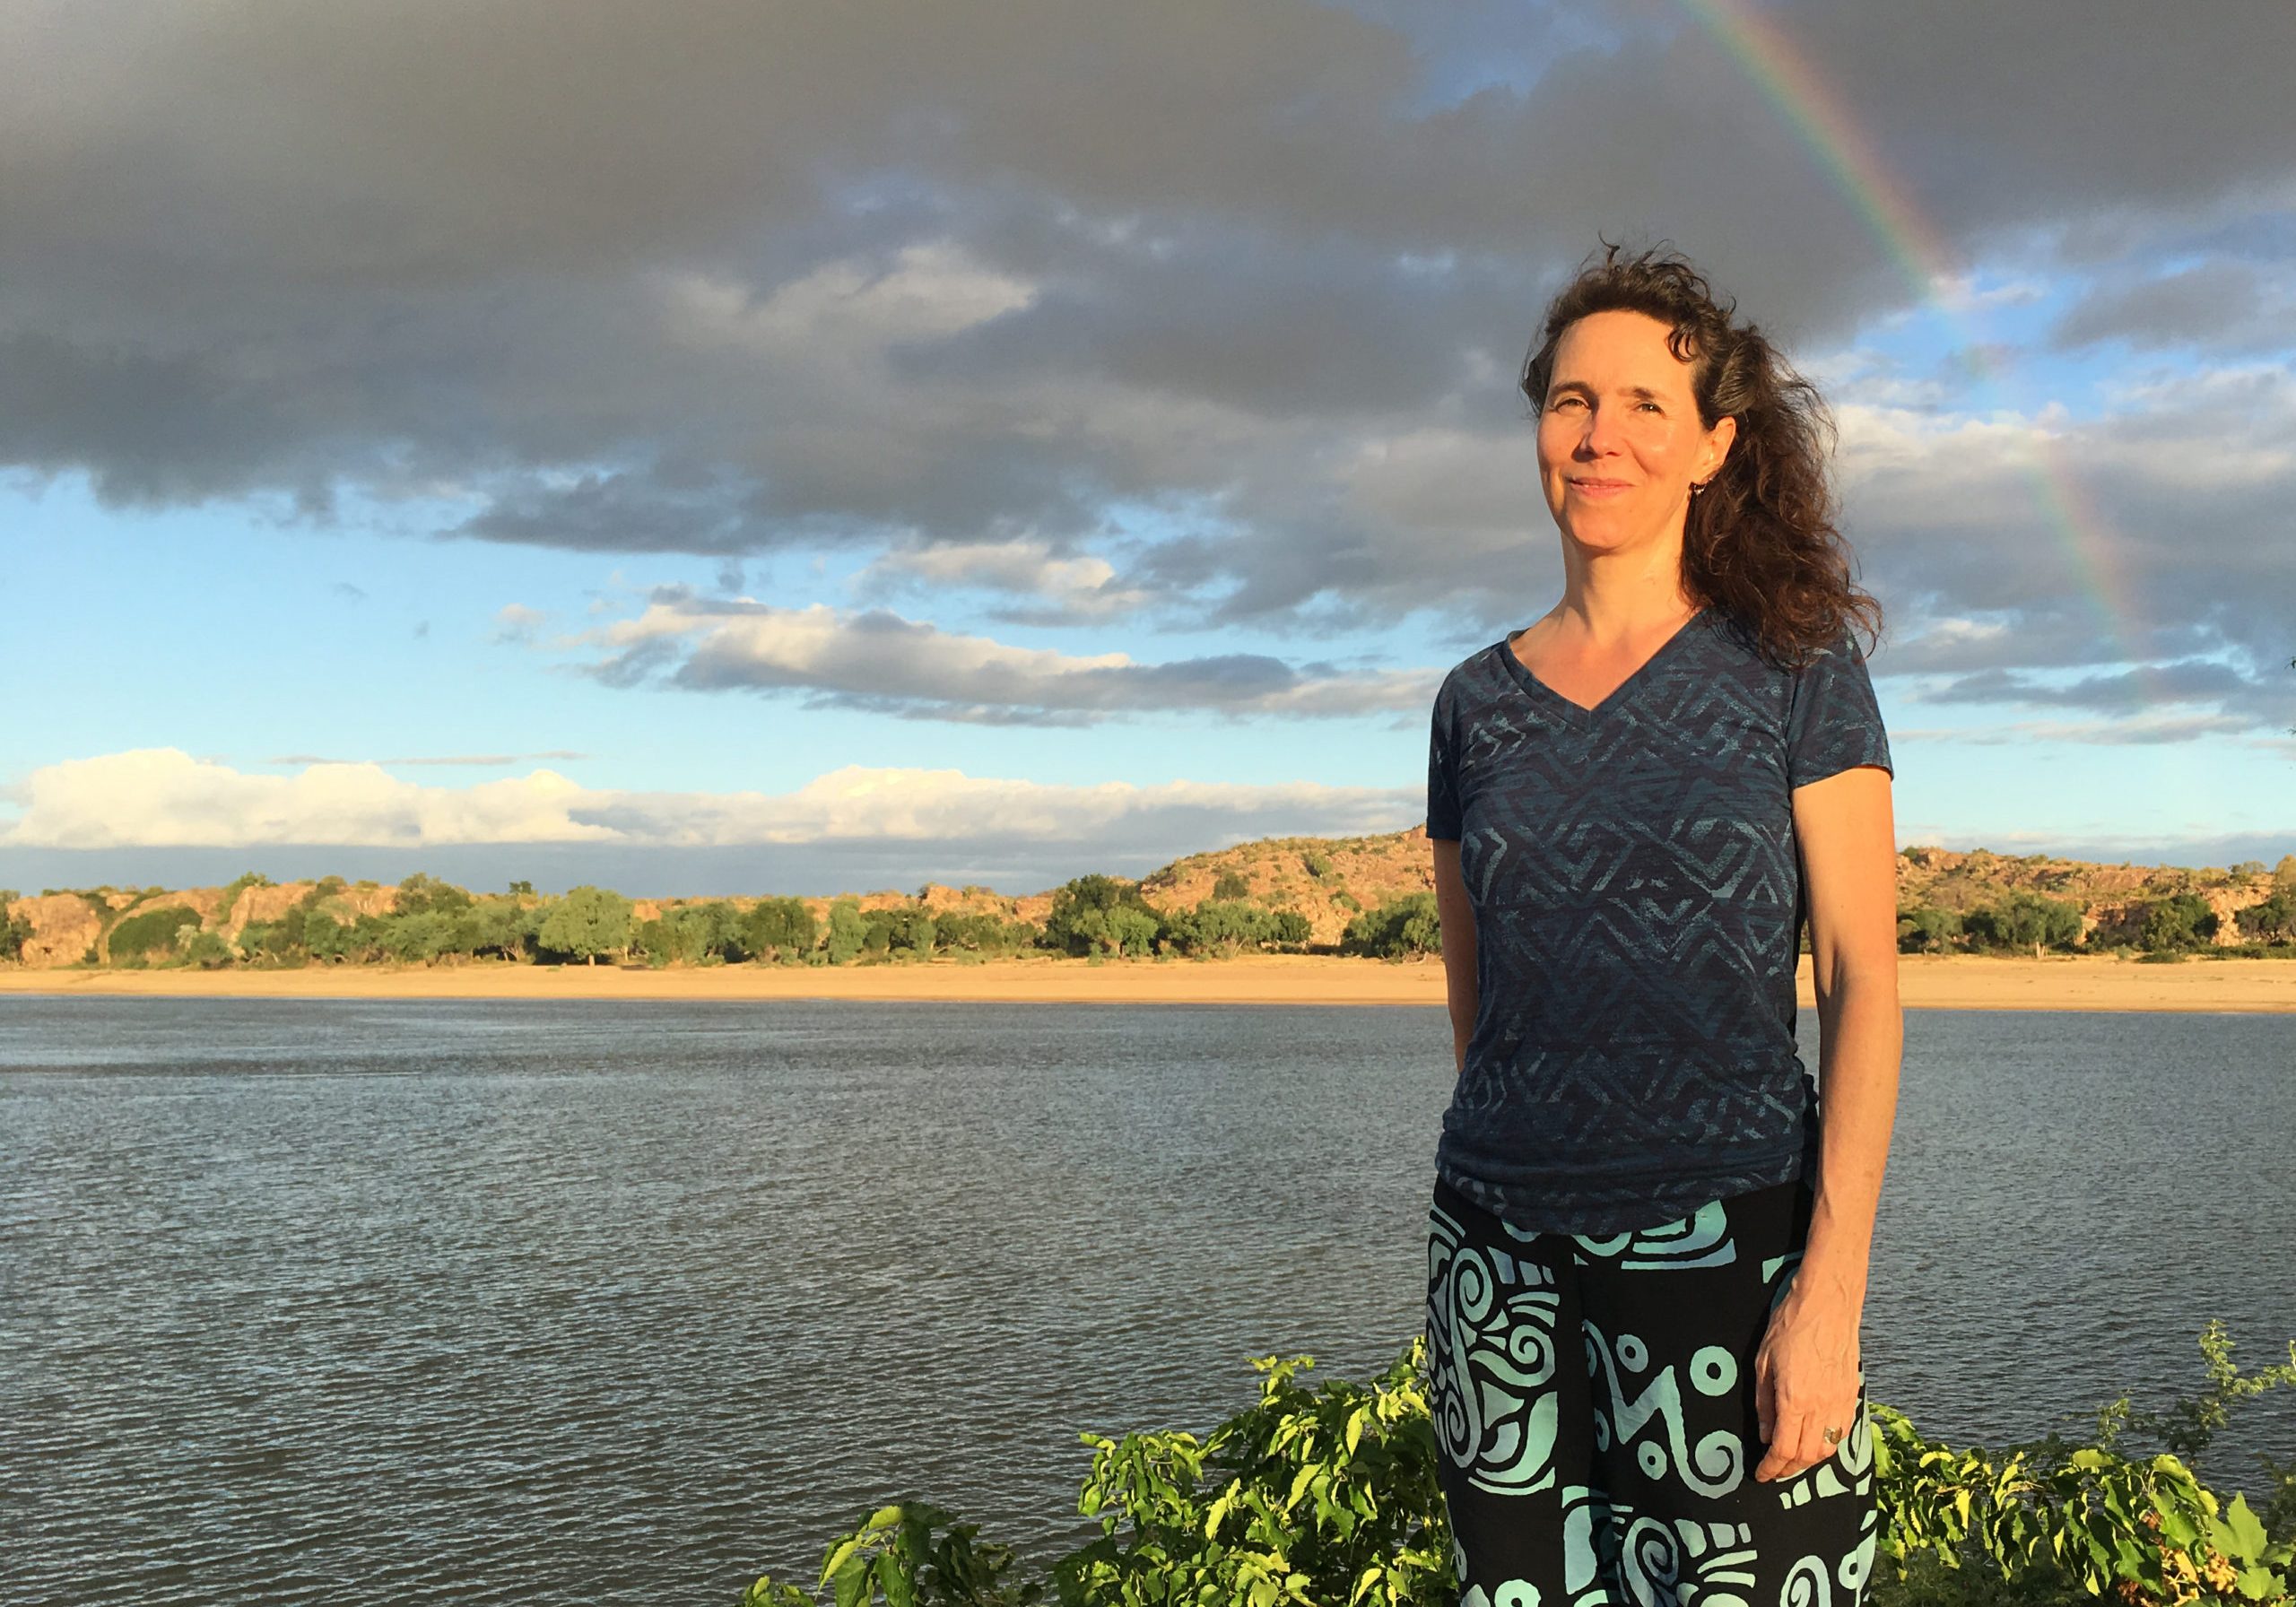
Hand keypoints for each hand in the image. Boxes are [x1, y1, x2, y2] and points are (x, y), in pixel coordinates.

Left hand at [1751, 1280, 1863, 1481]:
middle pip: (1808, 1456)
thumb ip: (1763, 1403)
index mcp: (1795, 1399)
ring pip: (1829, 1448)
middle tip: (1774, 1471)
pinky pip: (1842, 1431)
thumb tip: (1764, 1435)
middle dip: (1789, 1470)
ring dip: (1810, 1461)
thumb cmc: (1790, 1326)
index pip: (1784, 1449)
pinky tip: (1815, 1440)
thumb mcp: (1763, 1362)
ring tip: (1793, 1460)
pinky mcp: (1852, 1394)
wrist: (1828, 1303)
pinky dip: (1828, 1444)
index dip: (1772, 1468)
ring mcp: (1840, 1402)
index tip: (1761, 1475)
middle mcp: (1821, 1406)